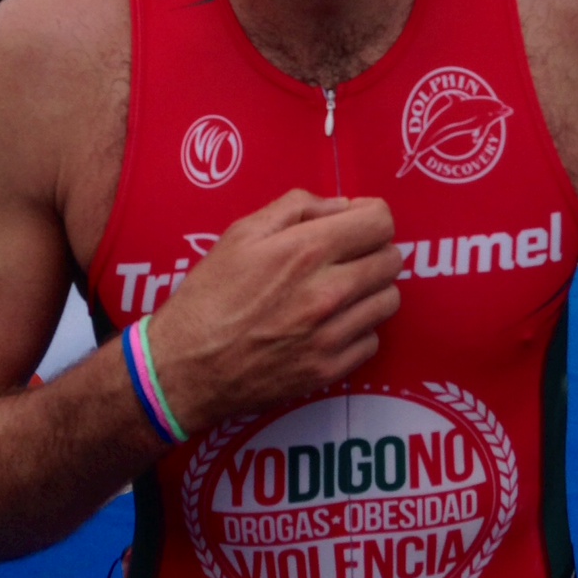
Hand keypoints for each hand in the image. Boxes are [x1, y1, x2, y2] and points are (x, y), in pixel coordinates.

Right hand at [147, 190, 402, 435]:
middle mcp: (327, 292)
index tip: (358, 222)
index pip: (380, 222)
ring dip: (371, 289)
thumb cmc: (209, 295)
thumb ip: (297, 206)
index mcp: (306, 250)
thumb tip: (342, 207)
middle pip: (392, 259)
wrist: (185, 366)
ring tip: (340, 290)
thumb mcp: (242, 232)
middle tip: (348, 255)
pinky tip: (330, 324)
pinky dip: (358, 329)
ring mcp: (331, 335)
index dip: (372, 216)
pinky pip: (372, 340)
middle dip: (374, 250)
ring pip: (389, 300)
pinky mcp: (328, 371)